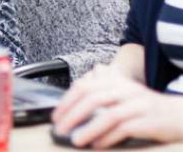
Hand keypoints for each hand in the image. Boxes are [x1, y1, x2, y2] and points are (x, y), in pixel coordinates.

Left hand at [52, 64, 182, 147]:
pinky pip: (125, 129)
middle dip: (72, 114)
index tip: (55, 116)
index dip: (67, 101)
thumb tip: (77, 94)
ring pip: (108, 115)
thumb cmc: (145, 107)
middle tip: (60, 128)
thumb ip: (102, 90)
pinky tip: (97, 144)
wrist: (179, 115)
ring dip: (89, 129)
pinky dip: (108, 137)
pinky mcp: (149, 121)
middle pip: (93, 99)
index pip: (84, 86)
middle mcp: (126, 90)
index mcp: (115, 81)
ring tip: (75, 140)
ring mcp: (138, 105)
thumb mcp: (122, 93)